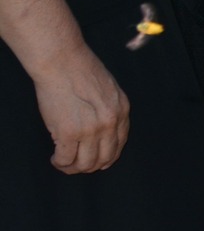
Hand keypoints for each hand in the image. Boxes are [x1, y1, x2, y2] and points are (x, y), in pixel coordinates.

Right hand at [31, 41, 129, 173]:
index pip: (119, 144)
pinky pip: (66, 160)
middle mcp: (110, 123)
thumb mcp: (109, 90)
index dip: (107, 156)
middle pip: (104, 158)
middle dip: (91, 166)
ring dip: (74, 168)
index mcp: (122, 111)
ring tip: (64, 162)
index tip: (97, 160)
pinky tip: (55, 158)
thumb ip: (108, 110)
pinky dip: (60, 163)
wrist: (63, 62)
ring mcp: (91, 130)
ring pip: (85, 164)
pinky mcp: (69, 133)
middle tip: (77, 164)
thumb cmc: (81, 71)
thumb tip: (101, 131)